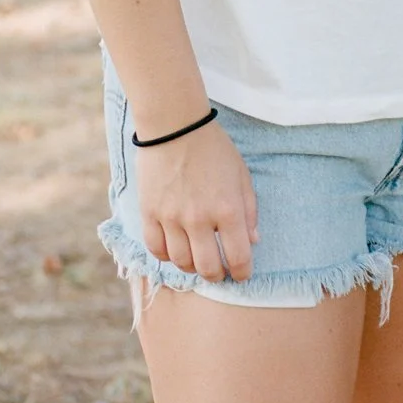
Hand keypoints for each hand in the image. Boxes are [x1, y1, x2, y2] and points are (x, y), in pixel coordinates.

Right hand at [136, 120, 259, 281]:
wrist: (175, 126)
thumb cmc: (214, 149)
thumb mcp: (242, 175)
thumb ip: (249, 210)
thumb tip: (254, 241)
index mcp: (228, 209)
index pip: (238, 257)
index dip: (242, 272)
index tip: (242, 274)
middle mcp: (199, 219)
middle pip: (208, 268)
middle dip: (217, 276)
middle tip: (220, 272)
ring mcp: (171, 218)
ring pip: (181, 263)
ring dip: (192, 267)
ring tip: (198, 260)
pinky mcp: (149, 214)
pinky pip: (156, 249)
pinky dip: (167, 256)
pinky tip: (175, 249)